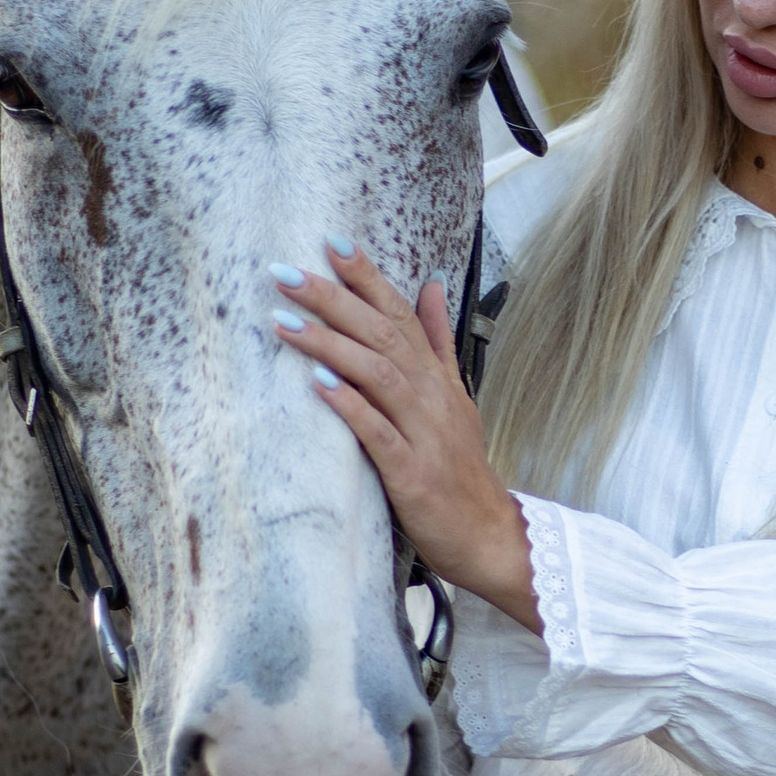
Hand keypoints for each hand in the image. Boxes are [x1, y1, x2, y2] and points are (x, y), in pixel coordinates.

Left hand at [273, 246, 538, 628]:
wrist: (489, 534)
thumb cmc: (461, 468)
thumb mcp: (455, 397)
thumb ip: (437, 343)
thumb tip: (432, 286)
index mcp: (436, 378)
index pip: (401, 313)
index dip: (368, 277)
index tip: (333, 242)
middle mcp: (431, 397)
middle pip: (382, 335)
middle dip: (334, 300)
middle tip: (286, 271)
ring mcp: (423, 434)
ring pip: (377, 375)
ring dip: (331, 345)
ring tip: (285, 320)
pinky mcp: (412, 473)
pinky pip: (378, 433)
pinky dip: (350, 406)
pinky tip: (319, 384)